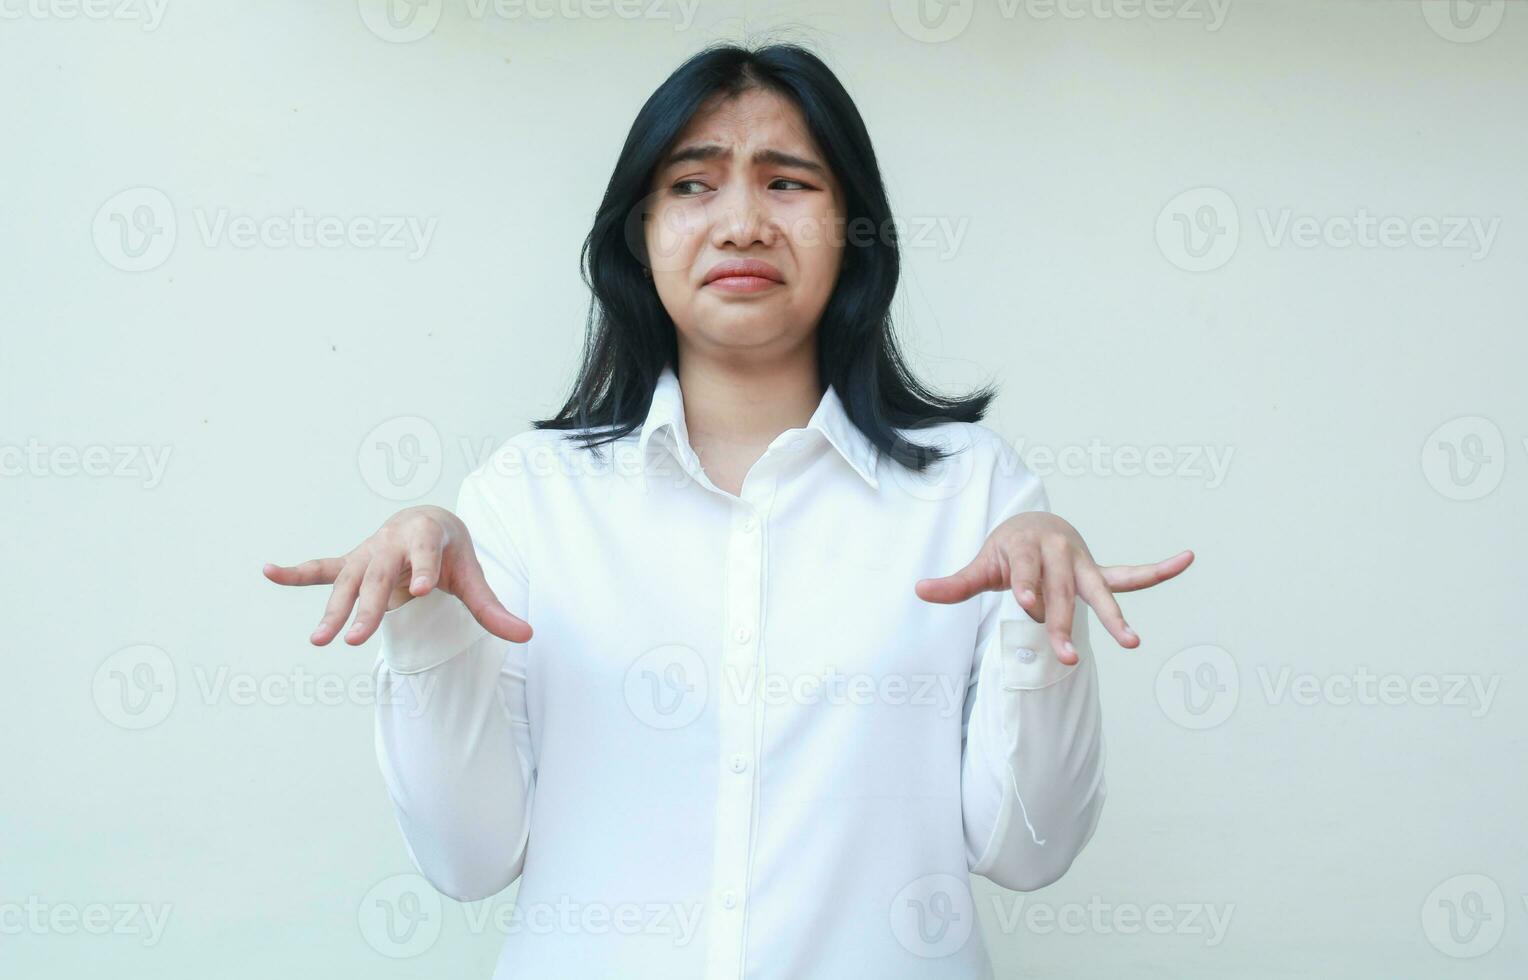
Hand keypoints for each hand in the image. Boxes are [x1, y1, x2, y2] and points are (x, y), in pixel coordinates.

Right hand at [263, 505, 532, 646]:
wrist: (427, 521)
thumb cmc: (452, 551)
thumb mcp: (474, 574)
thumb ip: (493, 608)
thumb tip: (527, 636)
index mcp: (427, 538)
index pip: (426, 556)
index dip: (424, 571)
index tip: (419, 590)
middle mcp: (393, 543)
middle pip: (379, 577)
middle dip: (367, 608)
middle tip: (357, 640)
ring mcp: (369, 553)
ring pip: (348, 581)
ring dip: (333, 610)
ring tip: (319, 640)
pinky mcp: (352, 563)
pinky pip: (320, 568)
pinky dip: (295, 572)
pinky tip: (268, 571)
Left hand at [915, 512, 1191, 664]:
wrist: (1032, 521)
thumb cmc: (1005, 549)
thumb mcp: (982, 563)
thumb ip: (956, 583)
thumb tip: (919, 590)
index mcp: (1027, 547)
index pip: (1028, 572)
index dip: (1029, 588)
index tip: (1030, 607)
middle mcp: (1059, 552)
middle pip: (1061, 592)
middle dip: (1063, 622)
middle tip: (1064, 655)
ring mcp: (1082, 564)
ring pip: (1098, 591)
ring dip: (1113, 617)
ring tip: (1132, 642)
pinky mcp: (1097, 573)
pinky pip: (1130, 574)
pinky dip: (1159, 570)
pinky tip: (1186, 559)